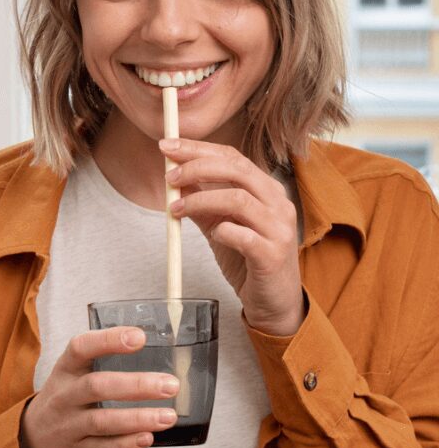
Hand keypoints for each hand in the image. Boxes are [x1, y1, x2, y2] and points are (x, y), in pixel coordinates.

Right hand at [19, 326, 178, 447]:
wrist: (34, 439)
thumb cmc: (66, 397)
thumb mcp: (72, 373)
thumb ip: (101, 360)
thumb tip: (154, 348)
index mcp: (66, 369)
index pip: (81, 347)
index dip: (109, 340)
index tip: (140, 337)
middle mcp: (65, 395)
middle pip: (97, 386)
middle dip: (136, 385)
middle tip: (170, 384)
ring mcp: (69, 425)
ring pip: (103, 421)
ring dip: (138, 417)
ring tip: (168, 415)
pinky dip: (127, 444)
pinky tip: (148, 438)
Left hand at [160, 138, 303, 336]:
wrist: (273, 300)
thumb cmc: (247, 257)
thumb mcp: (219, 222)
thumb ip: (201, 199)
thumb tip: (174, 176)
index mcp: (265, 188)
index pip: (231, 156)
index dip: (197, 149)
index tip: (167, 147)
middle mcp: (277, 202)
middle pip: (237, 170)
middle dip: (196, 167)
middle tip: (168, 177)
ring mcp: (279, 228)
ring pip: (239, 200)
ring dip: (200, 200)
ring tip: (176, 209)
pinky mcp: (274, 255)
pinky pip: (245, 236)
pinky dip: (223, 231)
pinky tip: (213, 235)